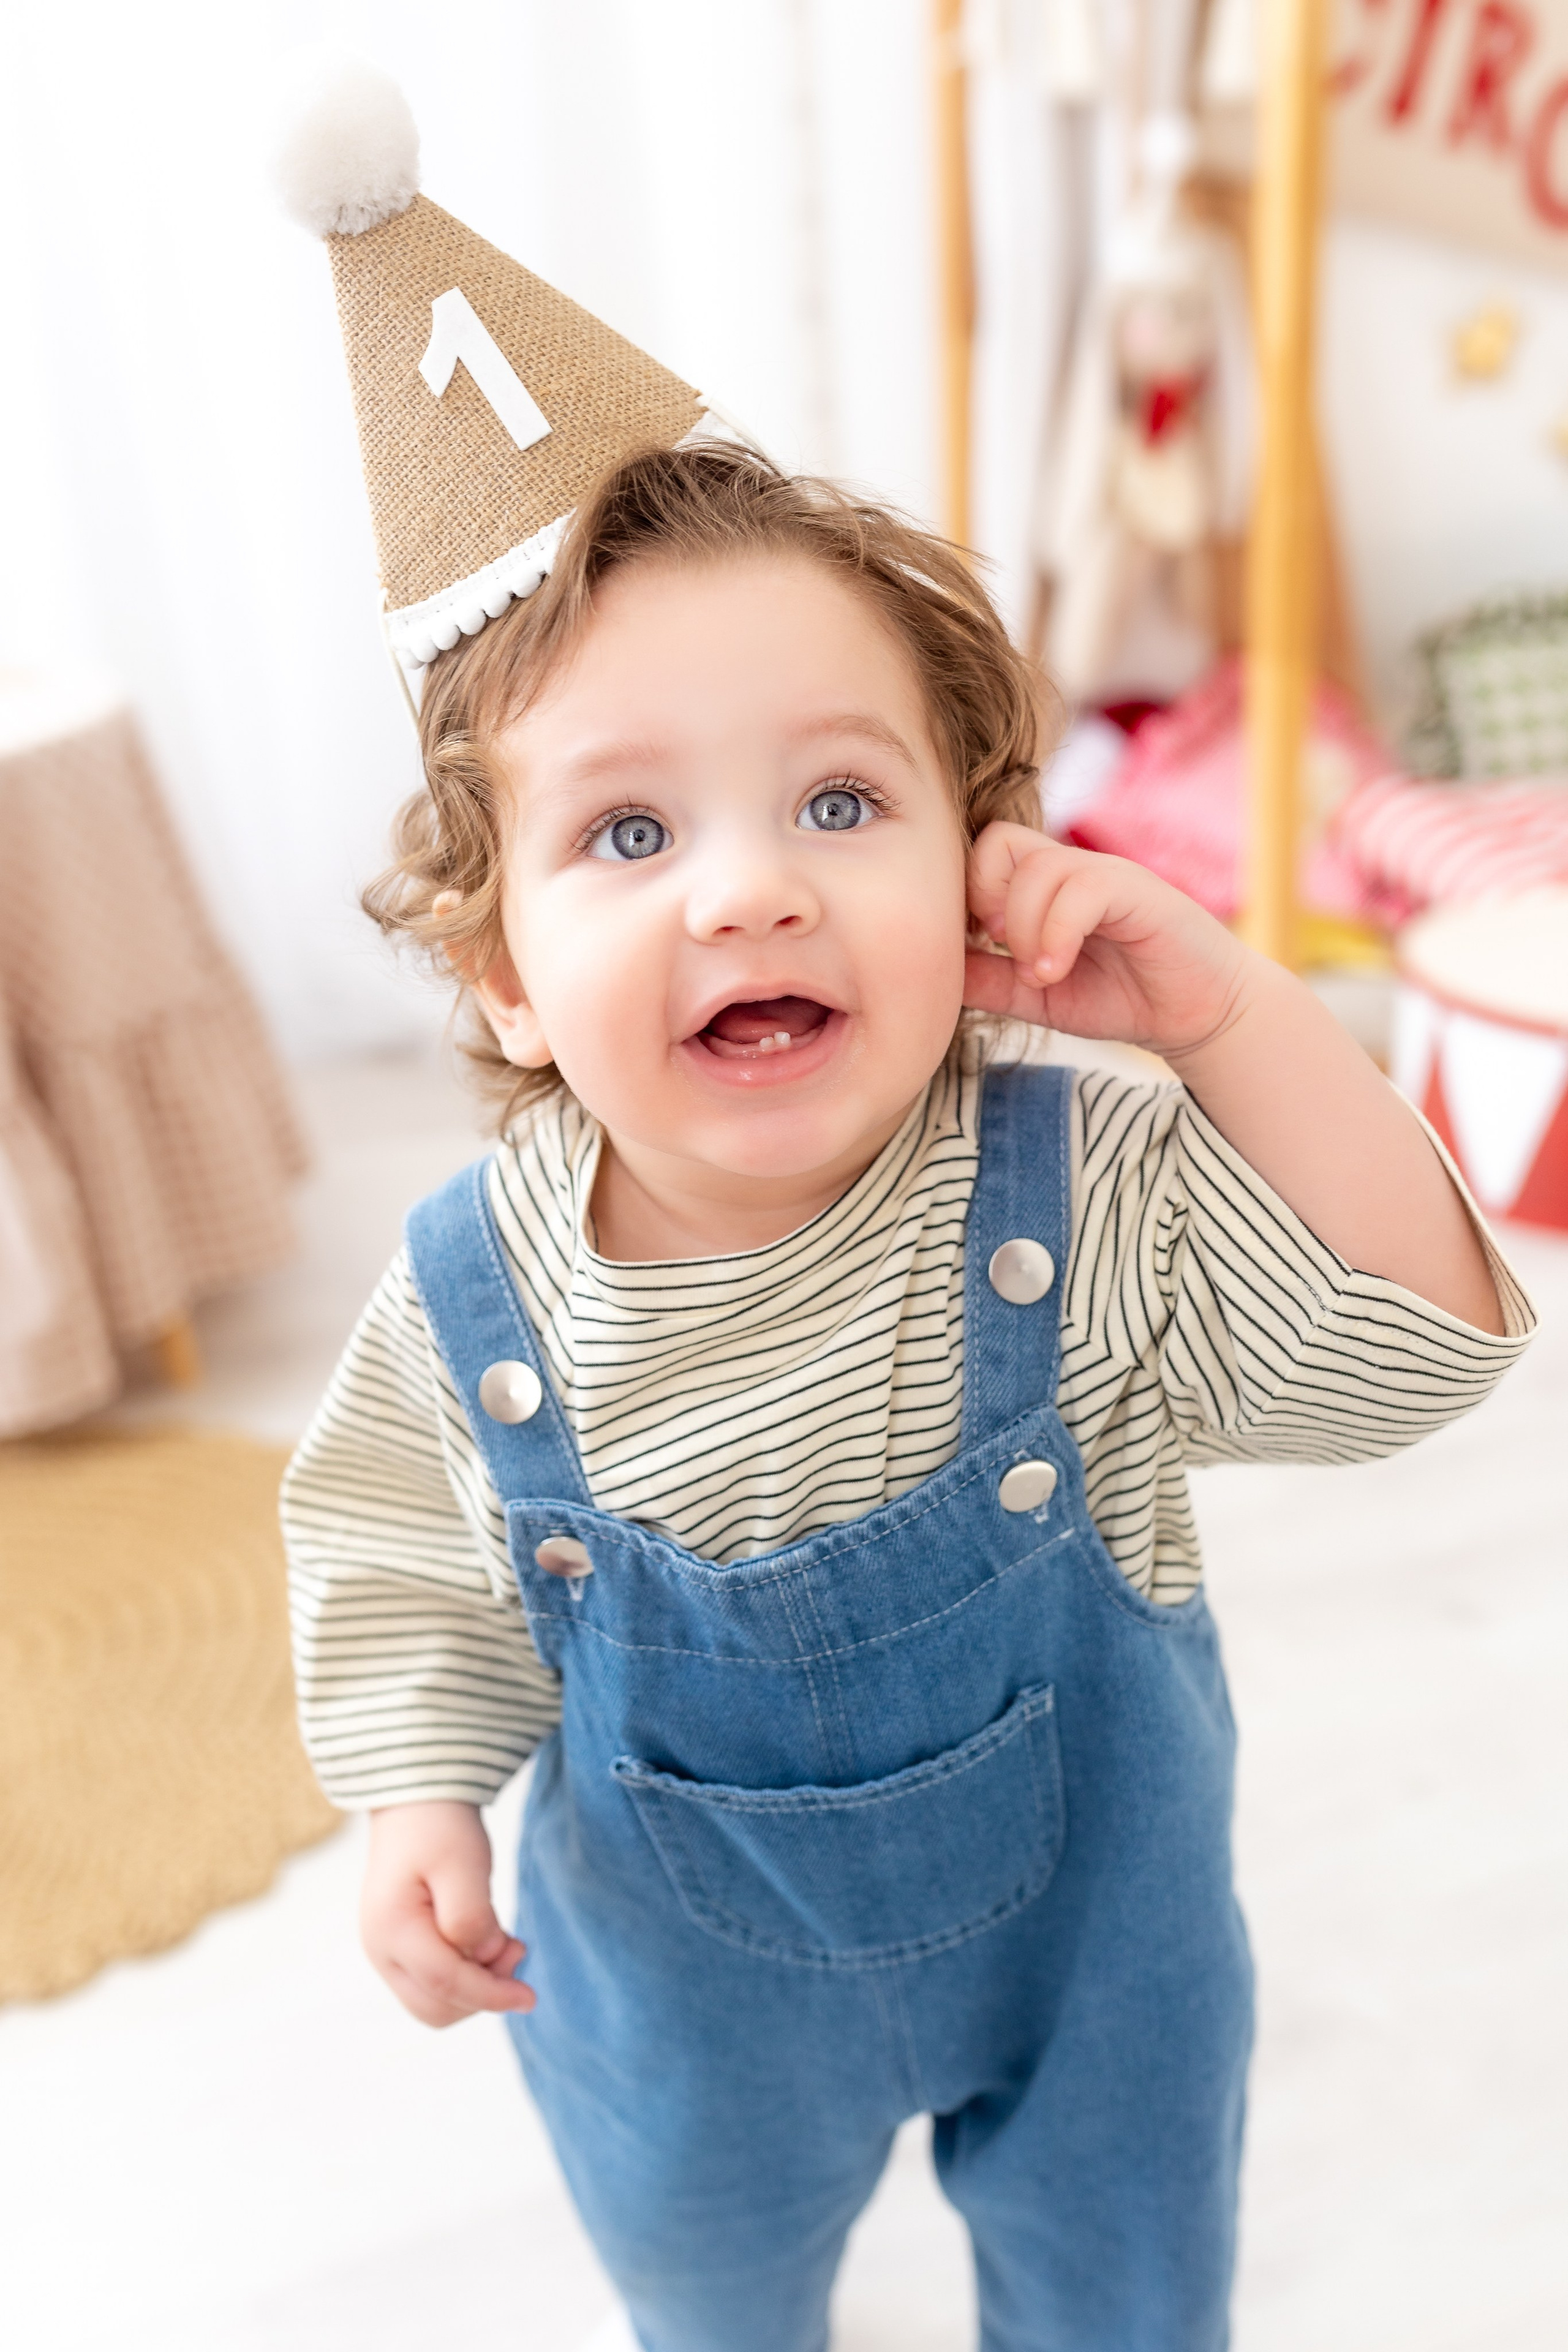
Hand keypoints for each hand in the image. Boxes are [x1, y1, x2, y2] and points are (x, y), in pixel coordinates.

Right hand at [361, 1800, 534, 2027]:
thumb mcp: (463, 1864)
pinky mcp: (401, 1948)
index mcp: (391, 1929)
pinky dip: (467, 1973)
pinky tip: (487, 1937)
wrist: (417, 1802)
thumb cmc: (439, 1827)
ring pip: (435, 2001)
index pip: (445, 1985)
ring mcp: (386, 1951)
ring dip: (476, 1984)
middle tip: (515, 1947)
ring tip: (503, 1939)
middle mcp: (380, 1949)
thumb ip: (471, 1919)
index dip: (491, 1996)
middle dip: (482, 1992)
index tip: (531, 1996)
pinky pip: (435, 1982)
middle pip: (436, 2008)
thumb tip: (484, 1960)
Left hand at [962, 825, 1252, 1059]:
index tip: (982, 945)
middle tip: (1002, 947)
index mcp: (1044, 885)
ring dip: (1023, 927)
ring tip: (1040, 974)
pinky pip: (1080, 888)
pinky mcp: (1137, 890)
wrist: (1196, 1015)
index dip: (965, 894)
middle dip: (985, 898)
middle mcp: (1072, 869)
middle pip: (997, 842)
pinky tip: (1056, 971)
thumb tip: (930, 967)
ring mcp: (1105, 874)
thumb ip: (986, 978)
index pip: (982, 851)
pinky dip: (1055, 934)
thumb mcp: (1034, 996)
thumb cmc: (1119, 998)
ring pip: (1036, 867)